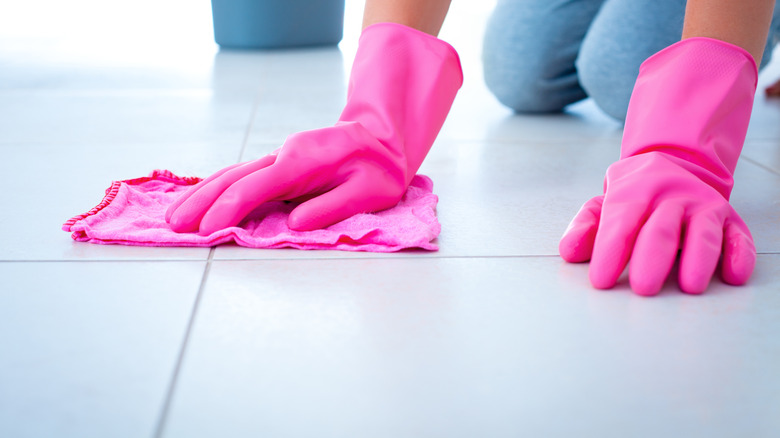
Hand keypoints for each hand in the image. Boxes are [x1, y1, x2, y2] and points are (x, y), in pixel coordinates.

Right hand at [166, 123, 406, 232]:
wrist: (383, 139)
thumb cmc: (379, 170)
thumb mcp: (368, 193)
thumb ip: (331, 208)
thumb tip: (293, 224)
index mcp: (301, 162)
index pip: (254, 188)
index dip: (227, 210)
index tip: (206, 230)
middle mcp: (283, 157)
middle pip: (233, 179)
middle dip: (201, 202)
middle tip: (173, 226)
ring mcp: (280, 159)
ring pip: (233, 175)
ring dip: (202, 194)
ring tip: (176, 215)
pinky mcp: (281, 165)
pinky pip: (244, 177)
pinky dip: (219, 188)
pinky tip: (202, 200)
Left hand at [559, 37, 757, 294]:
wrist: (674, 164)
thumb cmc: (632, 197)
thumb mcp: (603, 204)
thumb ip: (585, 228)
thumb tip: (570, 253)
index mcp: (637, 193)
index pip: (621, 224)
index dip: (611, 252)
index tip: (601, 281)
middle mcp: (672, 198)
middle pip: (662, 230)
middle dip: (652, 260)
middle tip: (643, 289)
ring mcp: (704, 208)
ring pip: (703, 233)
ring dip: (699, 259)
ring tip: (690, 287)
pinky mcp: (731, 220)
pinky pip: (738, 237)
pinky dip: (739, 256)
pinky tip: (734, 276)